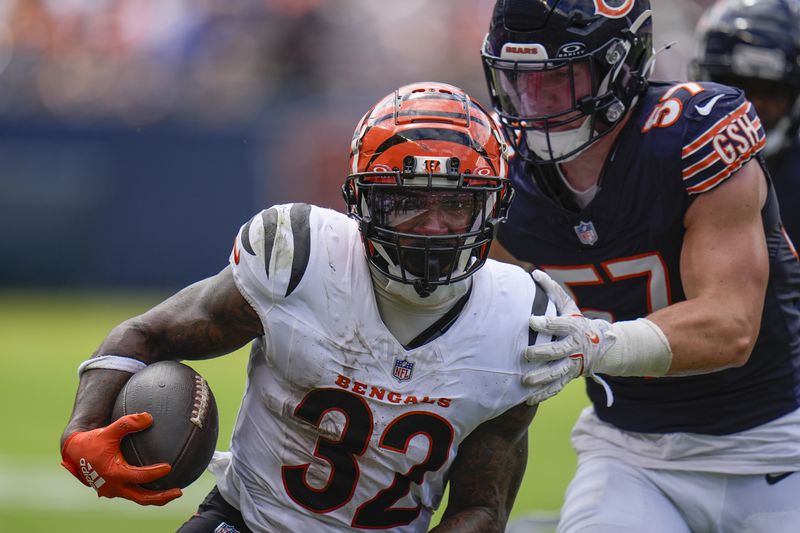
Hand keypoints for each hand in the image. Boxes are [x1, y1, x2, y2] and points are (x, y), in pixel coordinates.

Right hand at [61, 412, 181, 505]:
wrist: (76, 453)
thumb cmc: (93, 441)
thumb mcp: (109, 430)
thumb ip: (128, 423)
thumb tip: (149, 417)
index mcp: (113, 473)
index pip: (139, 477)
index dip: (155, 473)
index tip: (169, 467)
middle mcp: (113, 487)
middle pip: (142, 497)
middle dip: (161, 497)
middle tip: (178, 492)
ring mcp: (113, 491)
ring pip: (138, 498)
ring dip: (156, 498)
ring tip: (174, 492)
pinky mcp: (114, 490)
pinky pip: (133, 494)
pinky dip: (147, 491)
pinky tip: (160, 484)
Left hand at [522, 270, 616, 404]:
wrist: (601, 346)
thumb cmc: (577, 321)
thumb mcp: (568, 304)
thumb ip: (552, 290)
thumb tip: (534, 273)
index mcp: (573, 327)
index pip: (559, 325)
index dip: (546, 323)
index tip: (531, 321)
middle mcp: (574, 347)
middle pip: (557, 352)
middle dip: (541, 353)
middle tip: (525, 355)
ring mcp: (572, 364)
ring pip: (557, 373)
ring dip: (541, 378)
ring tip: (525, 381)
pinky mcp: (569, 377)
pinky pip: (557, 387)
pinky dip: (544, 394)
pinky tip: (529, 398)